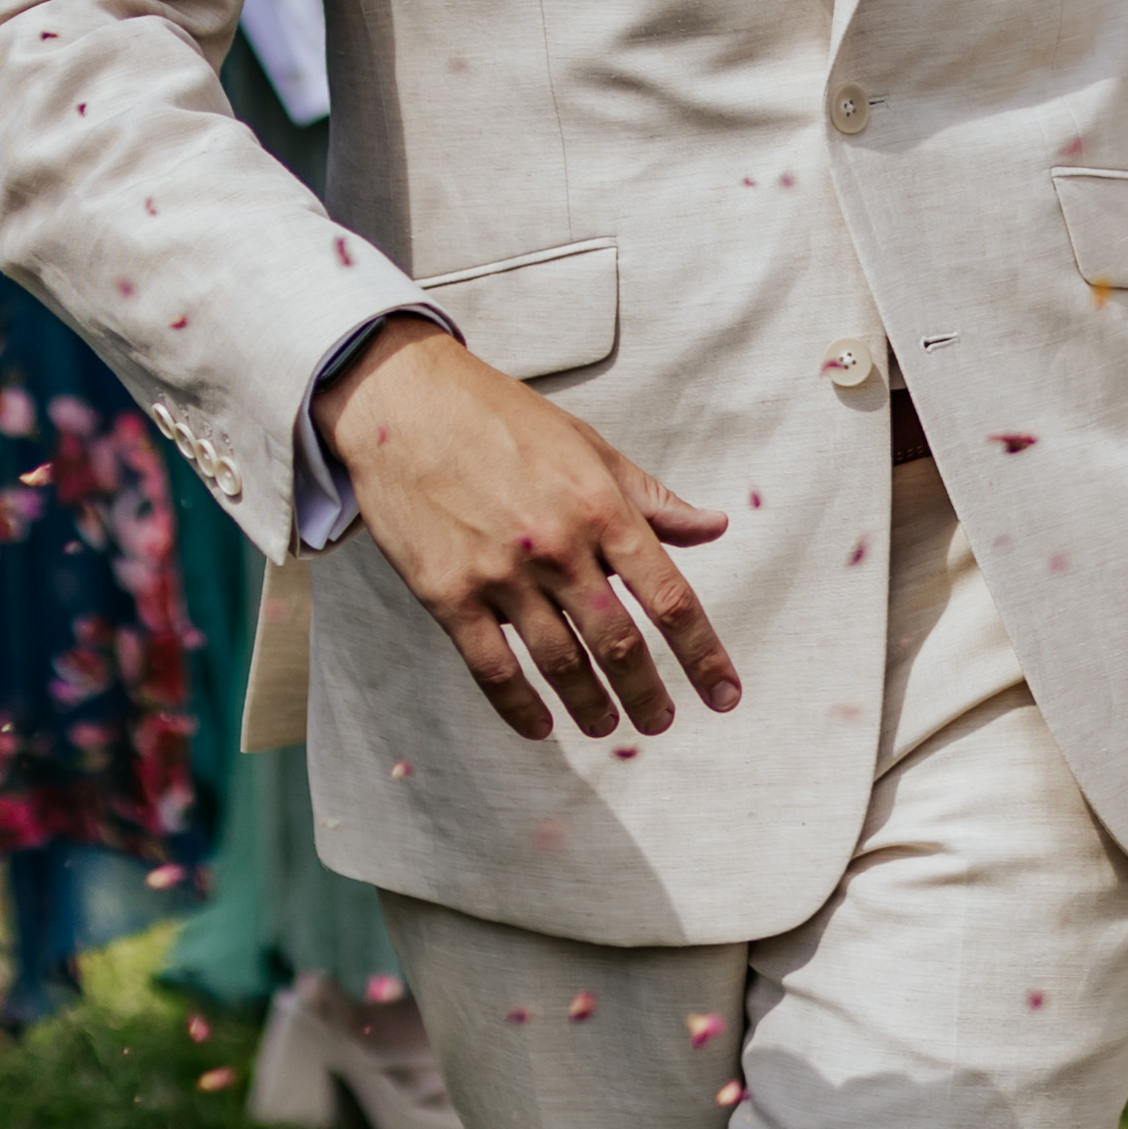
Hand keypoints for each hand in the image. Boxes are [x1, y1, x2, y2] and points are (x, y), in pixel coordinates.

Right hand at [317, 315, 739, 738]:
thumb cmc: (500, 418)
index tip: (724, 694)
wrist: (404, 402)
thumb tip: (713, 526)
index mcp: (601, 507)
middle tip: (661, 722)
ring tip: (607, 726)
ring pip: (560, 663)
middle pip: (619, 642)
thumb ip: (652, 497)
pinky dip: (520, 706)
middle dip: (647, 693)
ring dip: (590, 706)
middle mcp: (558, 546)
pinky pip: (492, 668)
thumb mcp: (589, 446)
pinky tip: (540, 726)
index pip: (669, 597)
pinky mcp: (448, 593)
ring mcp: (501, 573)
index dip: (703, 654)